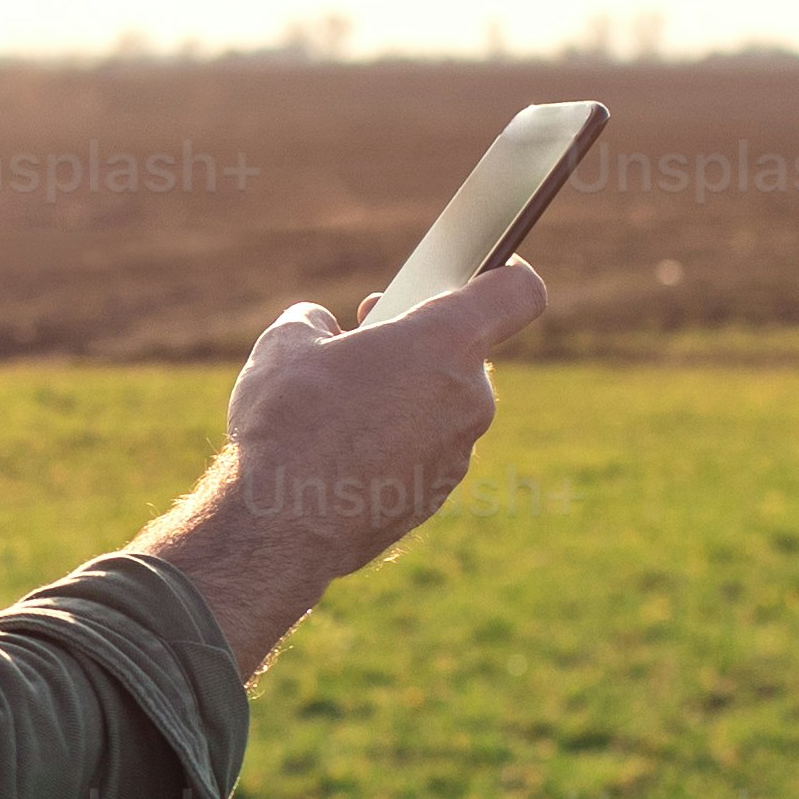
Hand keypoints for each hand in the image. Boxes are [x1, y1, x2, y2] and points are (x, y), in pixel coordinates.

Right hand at [131, 261, 553, 680]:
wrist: (281, 527)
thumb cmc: (288, 423)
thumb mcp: (286, 346)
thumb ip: (316, 323)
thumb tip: (322, 330)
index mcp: (445, 342)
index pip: (517, 292)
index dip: (505, 274)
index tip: (483, 271)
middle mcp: (469, 397)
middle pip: (465, 352)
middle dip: (420, 344)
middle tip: (366, 341)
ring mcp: (458, 453)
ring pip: (442, 406)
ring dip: (404, 398)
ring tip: (340, 407)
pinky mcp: (436, 496)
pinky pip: (424, 453)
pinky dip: (393, 446)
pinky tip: (341, 454)